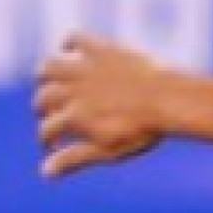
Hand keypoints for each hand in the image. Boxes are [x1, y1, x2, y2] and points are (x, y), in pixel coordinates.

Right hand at [34, 35, 168, 178]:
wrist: (169, 100)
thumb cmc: (142, 131)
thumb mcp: (107, 151)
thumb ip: (74, 160)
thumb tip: (45, 172)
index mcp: (73, 118)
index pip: (46, 130)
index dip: (47, 140)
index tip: (55, 146)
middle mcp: (73, 91)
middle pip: (42, 99)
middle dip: (43, 111)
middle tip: (55, 117)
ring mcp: (85, 68)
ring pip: (48, 68)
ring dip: (45, 77)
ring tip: (53, 84)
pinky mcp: (100, 49)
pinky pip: (75, 39)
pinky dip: (68, 44)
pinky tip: (69, 51)